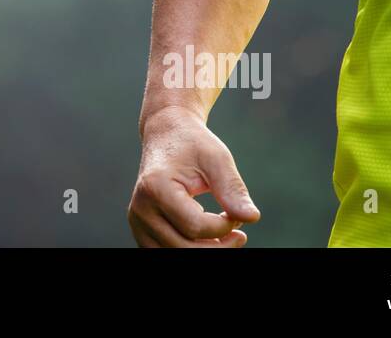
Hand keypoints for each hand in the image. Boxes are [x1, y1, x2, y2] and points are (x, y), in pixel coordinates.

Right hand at [128, 105, 259, 246]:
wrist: (167, 135)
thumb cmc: (194, 144)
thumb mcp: (217, 159)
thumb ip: (232, 189)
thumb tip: (252, 217)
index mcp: (155, 187)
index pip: (194, 226)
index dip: (224, 227)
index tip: (238, 214)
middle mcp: (140, 208)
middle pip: (184, 247)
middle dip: (218, 246)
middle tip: (239, 233)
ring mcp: (137, 222)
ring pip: (174, 255)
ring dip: (205, 251)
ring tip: (224, 236)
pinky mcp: (141, 230)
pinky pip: (166, 253)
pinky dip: (189, 248)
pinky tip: (208, 238)